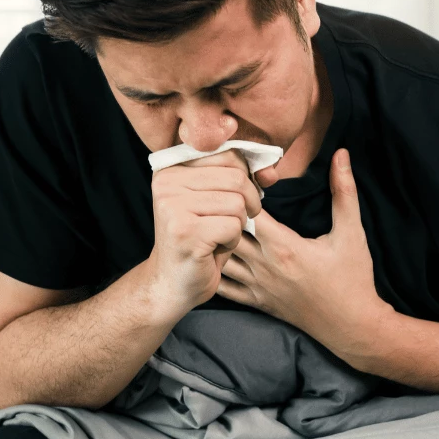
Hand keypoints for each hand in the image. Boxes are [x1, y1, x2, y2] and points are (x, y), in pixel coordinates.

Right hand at [146, 149, 263, 318]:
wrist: (172, 283)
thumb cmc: (200, 239)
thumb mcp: (216, 200)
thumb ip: (239, 178)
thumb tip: (271, 171)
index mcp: (172, 166)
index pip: (228, 155)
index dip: (246, 178)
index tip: (236, 199)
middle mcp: (167, 181)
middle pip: (237, 177)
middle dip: (246, 204)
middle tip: (229, 222)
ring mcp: (172, 205)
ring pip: (237, 203)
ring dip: (236, 226)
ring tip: (215, 236)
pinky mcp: (184, 231)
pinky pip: (233, 227)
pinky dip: (232, 242)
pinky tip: (212, 249)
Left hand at [215, 149, 389, 356]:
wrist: (353, 327)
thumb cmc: (354, 279)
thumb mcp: (352, 232)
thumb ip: (344, 191)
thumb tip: (342, 154)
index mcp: (285, 247)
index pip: (248, 213)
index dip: (242, 193)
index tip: (243, 179)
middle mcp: (265, 267)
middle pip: (227, 233)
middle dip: (223, 212)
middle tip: (219, 194)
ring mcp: (258, 287)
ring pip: (220, 259)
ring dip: (215, 238)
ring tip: (212, 219)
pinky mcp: (257, 303)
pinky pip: (223, 287)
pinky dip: (213, 269)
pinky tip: (209, 254)